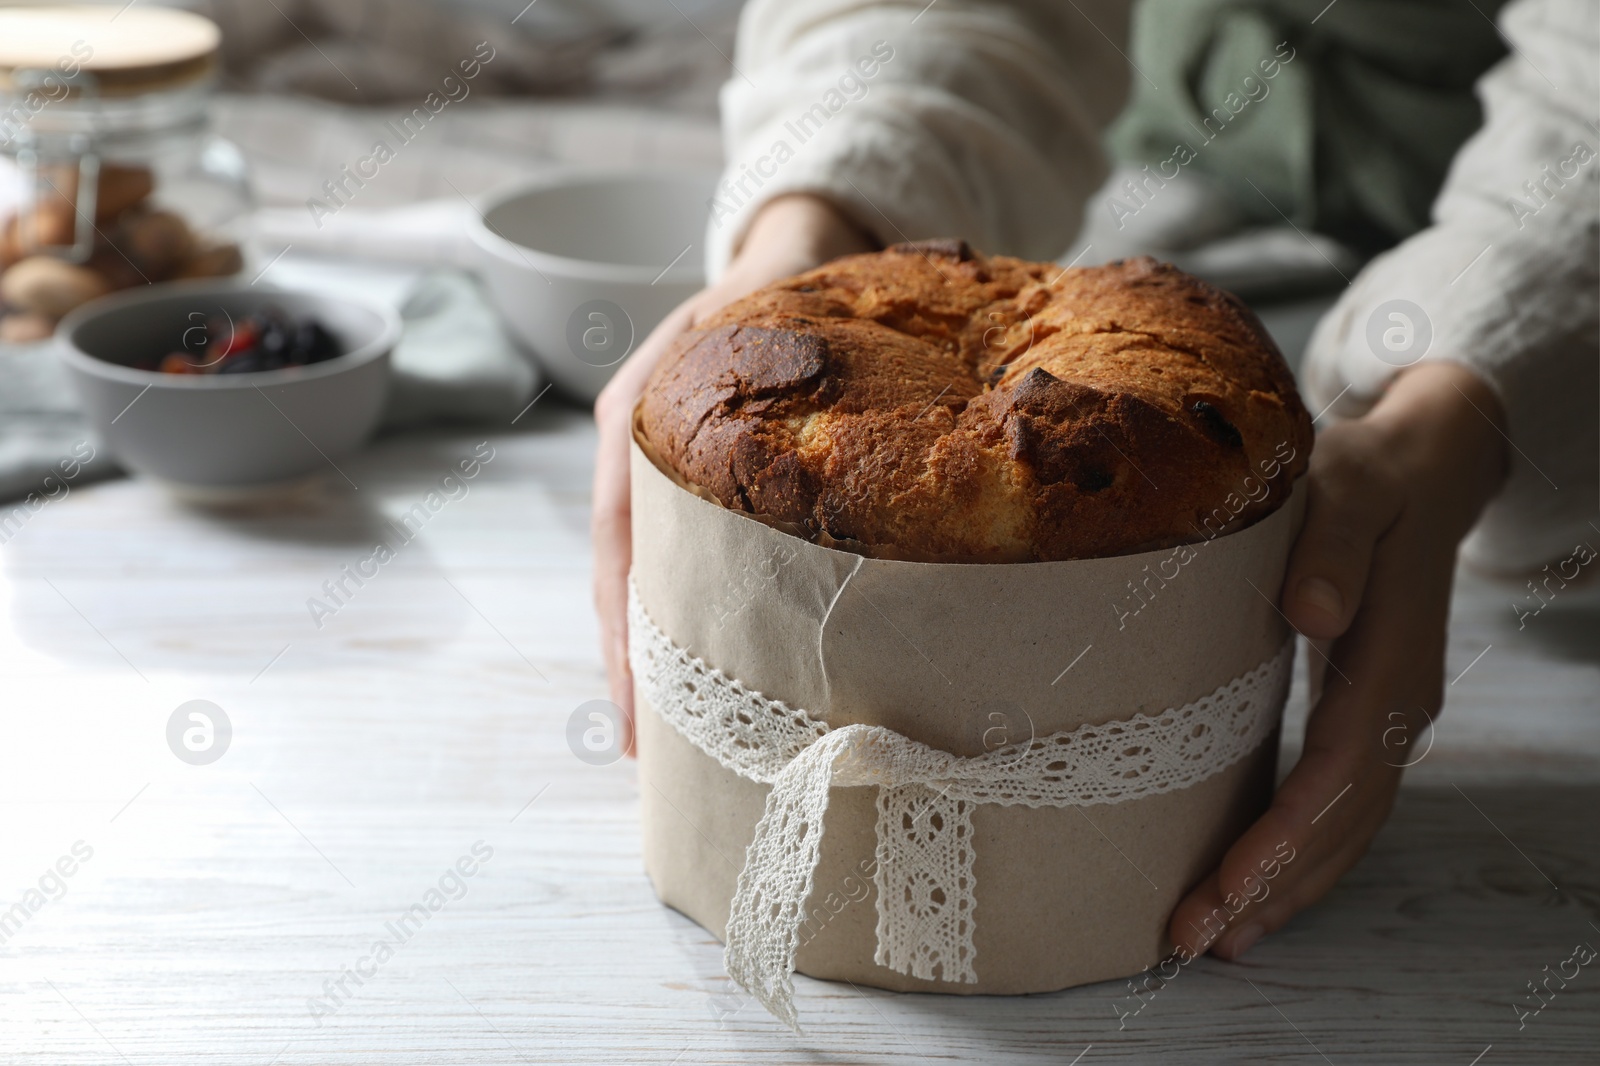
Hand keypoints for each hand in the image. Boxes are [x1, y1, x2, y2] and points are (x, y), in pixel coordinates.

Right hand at [592, 194, 876, 754]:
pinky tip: (708, 664)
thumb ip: (776, 388)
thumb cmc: (790, 284)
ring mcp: (656, 468)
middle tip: (647, 751)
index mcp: (637, 418)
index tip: (637, 707)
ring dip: (656, 648)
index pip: (621, 542)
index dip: (627, 629)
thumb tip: (823, 483)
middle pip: (623, 574)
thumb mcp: (774, 322)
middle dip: (633, 661)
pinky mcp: (689, 482)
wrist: (798, 248)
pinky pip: (678, 559)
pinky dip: (685, 613)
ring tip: (668, 734)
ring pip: (647, 574)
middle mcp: (634, 448)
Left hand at [1168, 361, 1507, 959]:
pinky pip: (1339, 802)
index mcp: (1390, 660)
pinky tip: (1256, 880)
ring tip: (1222, 938)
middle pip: (1340, 822)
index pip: (1334, 775)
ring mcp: (1388, 715)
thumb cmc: (1369, 474)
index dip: (1282, 838)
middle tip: (1197, 942)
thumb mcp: (1350, 486)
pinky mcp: (1366, 712)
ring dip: (1288, 886)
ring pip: (1346, 826)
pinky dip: (1301, 851)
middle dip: (1273, 887)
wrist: (1424, 466)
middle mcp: (1397, 704)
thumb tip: (1314, 614)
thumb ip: (1333, 545)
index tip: (1225, 888)